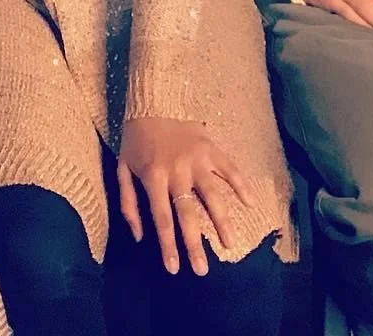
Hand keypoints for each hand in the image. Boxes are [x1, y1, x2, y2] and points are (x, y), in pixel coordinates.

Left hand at [116, 116, 250, 276]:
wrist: (152, 102)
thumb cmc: (136, 140)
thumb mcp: (122, 169)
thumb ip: (128, 202)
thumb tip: (138, 236)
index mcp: (153, 176)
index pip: (162, 219)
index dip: (168, 246)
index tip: (175, 269)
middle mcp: (177, 171)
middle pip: (188, 213)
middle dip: (194, 244)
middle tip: (202, 270)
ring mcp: (196, 159)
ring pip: (213, 195)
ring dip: (222, 221)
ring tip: (229, 243)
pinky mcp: (210, 147)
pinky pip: (229, 168)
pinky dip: (240, 185)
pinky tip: (250, 203)